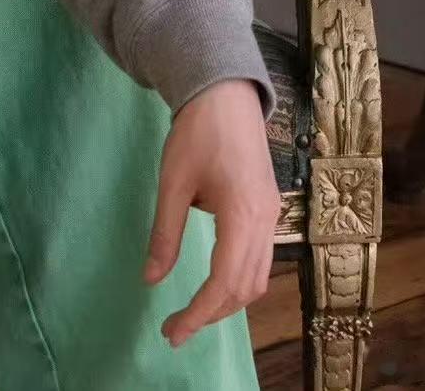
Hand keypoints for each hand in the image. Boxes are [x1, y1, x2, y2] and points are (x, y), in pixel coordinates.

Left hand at [144, 77, 280, 348]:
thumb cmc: (196, 132)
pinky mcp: (269, 207)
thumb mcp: (172, 182)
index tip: (172, 331)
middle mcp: (266, 221)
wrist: (226, 92)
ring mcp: (272, 214)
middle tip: (176, 327)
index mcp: (242, 215)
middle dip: (212, 313)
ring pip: (258, 277)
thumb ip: (165, 234)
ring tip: (193, 310)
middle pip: (246, 288)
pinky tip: (214, 280)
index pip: (224, 282)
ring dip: (228, 300)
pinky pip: (261, 259)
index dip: (198, 313)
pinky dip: (239, 279)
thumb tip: (151, 280)